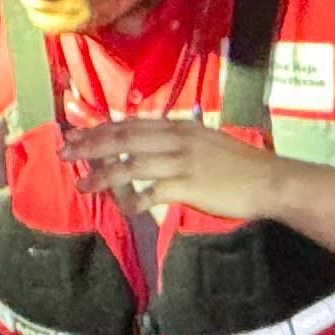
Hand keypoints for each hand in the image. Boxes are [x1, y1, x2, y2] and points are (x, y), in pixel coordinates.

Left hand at [70, 116, 286, 223]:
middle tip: (64, 155)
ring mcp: (182, 162)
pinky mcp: (189, 186)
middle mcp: (176, 139)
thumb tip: (148, 149)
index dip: (99, 130)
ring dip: (103, 176)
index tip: (74, 136)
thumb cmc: (239, 166)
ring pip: (131, 165)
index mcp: (178, 127)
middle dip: (90, 147)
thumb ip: (176, 143)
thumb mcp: (205, 142)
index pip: (130, 124)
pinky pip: (152, 193)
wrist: (270, 180)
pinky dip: (134, 201)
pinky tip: (123, 210)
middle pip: (123, 139)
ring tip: (82, 186)